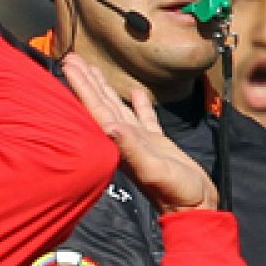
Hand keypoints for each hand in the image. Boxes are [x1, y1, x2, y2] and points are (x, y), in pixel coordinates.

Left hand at [63, 54, 216, 213]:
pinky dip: (139, 104)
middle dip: (87, 82)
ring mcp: (141, 141)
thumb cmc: (175, 193)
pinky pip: (145, 118)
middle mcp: (125, 140)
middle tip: (72, 58)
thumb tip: (111, 128)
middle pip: (102, 104)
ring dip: (105, 88)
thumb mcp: (154, 169)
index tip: (69, 65)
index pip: (96, 109)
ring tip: (94, 68)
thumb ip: (132, 149)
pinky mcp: (157, 143)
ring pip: (119, 108)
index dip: (82, 87)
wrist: (196, 208)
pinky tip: (136, 91)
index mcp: (121, 144)